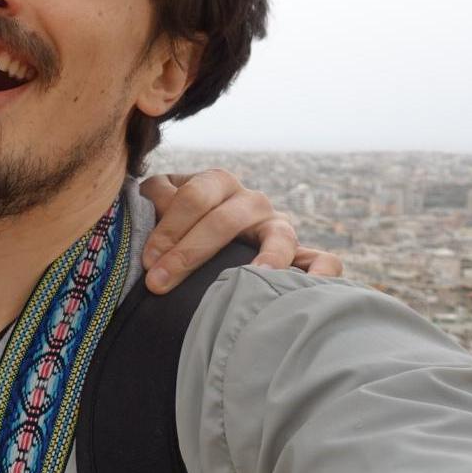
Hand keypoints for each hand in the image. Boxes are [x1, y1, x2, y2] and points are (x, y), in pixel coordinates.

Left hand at [139, 170, 340, 293]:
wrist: (209, 241)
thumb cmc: (177, 225)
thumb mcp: (161, 204)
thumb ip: (154, 200)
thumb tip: (151, 205)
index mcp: (217, 182)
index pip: (193, 197)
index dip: (168, 229)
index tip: (148, 262)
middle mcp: (252, 201)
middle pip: (225, 220)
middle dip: (188, 253)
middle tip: (160, 283)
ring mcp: (279, 227)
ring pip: (280, 234)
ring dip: (266, 257)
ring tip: (251, 278)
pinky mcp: (300, 254)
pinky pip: (324, 260)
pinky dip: (322, 273)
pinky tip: (308, 290)